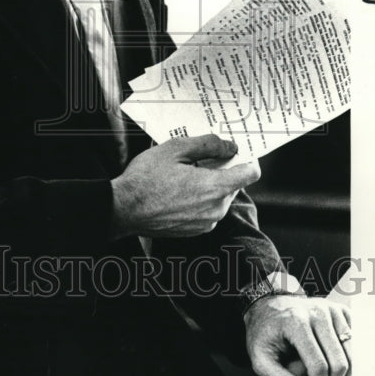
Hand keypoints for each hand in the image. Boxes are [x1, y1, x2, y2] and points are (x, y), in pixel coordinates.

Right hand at [110, 134, 259, 238]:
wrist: (123, 209)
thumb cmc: (146, 178)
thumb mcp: (175, 149)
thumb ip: (208, 144)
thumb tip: (229, 146)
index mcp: (215, 187)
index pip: (251, 173)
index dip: (247, 158)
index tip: (235, 151)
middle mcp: (216, 209)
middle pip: (233, 183)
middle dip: (221, 169)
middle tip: (197, 158)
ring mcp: (206, 223)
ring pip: (220, 197)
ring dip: (209, 184)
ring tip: (183, 174)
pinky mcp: (195, 231)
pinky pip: (208, 210)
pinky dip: (199, 199)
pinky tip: (178, 190)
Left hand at [245, 295, 351, 375]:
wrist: (266, 305)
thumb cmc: (262, 332)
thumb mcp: (258, 357)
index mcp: (296, 322)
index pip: (318, 365)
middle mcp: (316, 312)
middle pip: (338, 361)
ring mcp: (330, 309)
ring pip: (350, 352)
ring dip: (343, 374)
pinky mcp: (338, 310)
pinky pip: (353, 339)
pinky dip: (349, 356)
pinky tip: (334, 363)